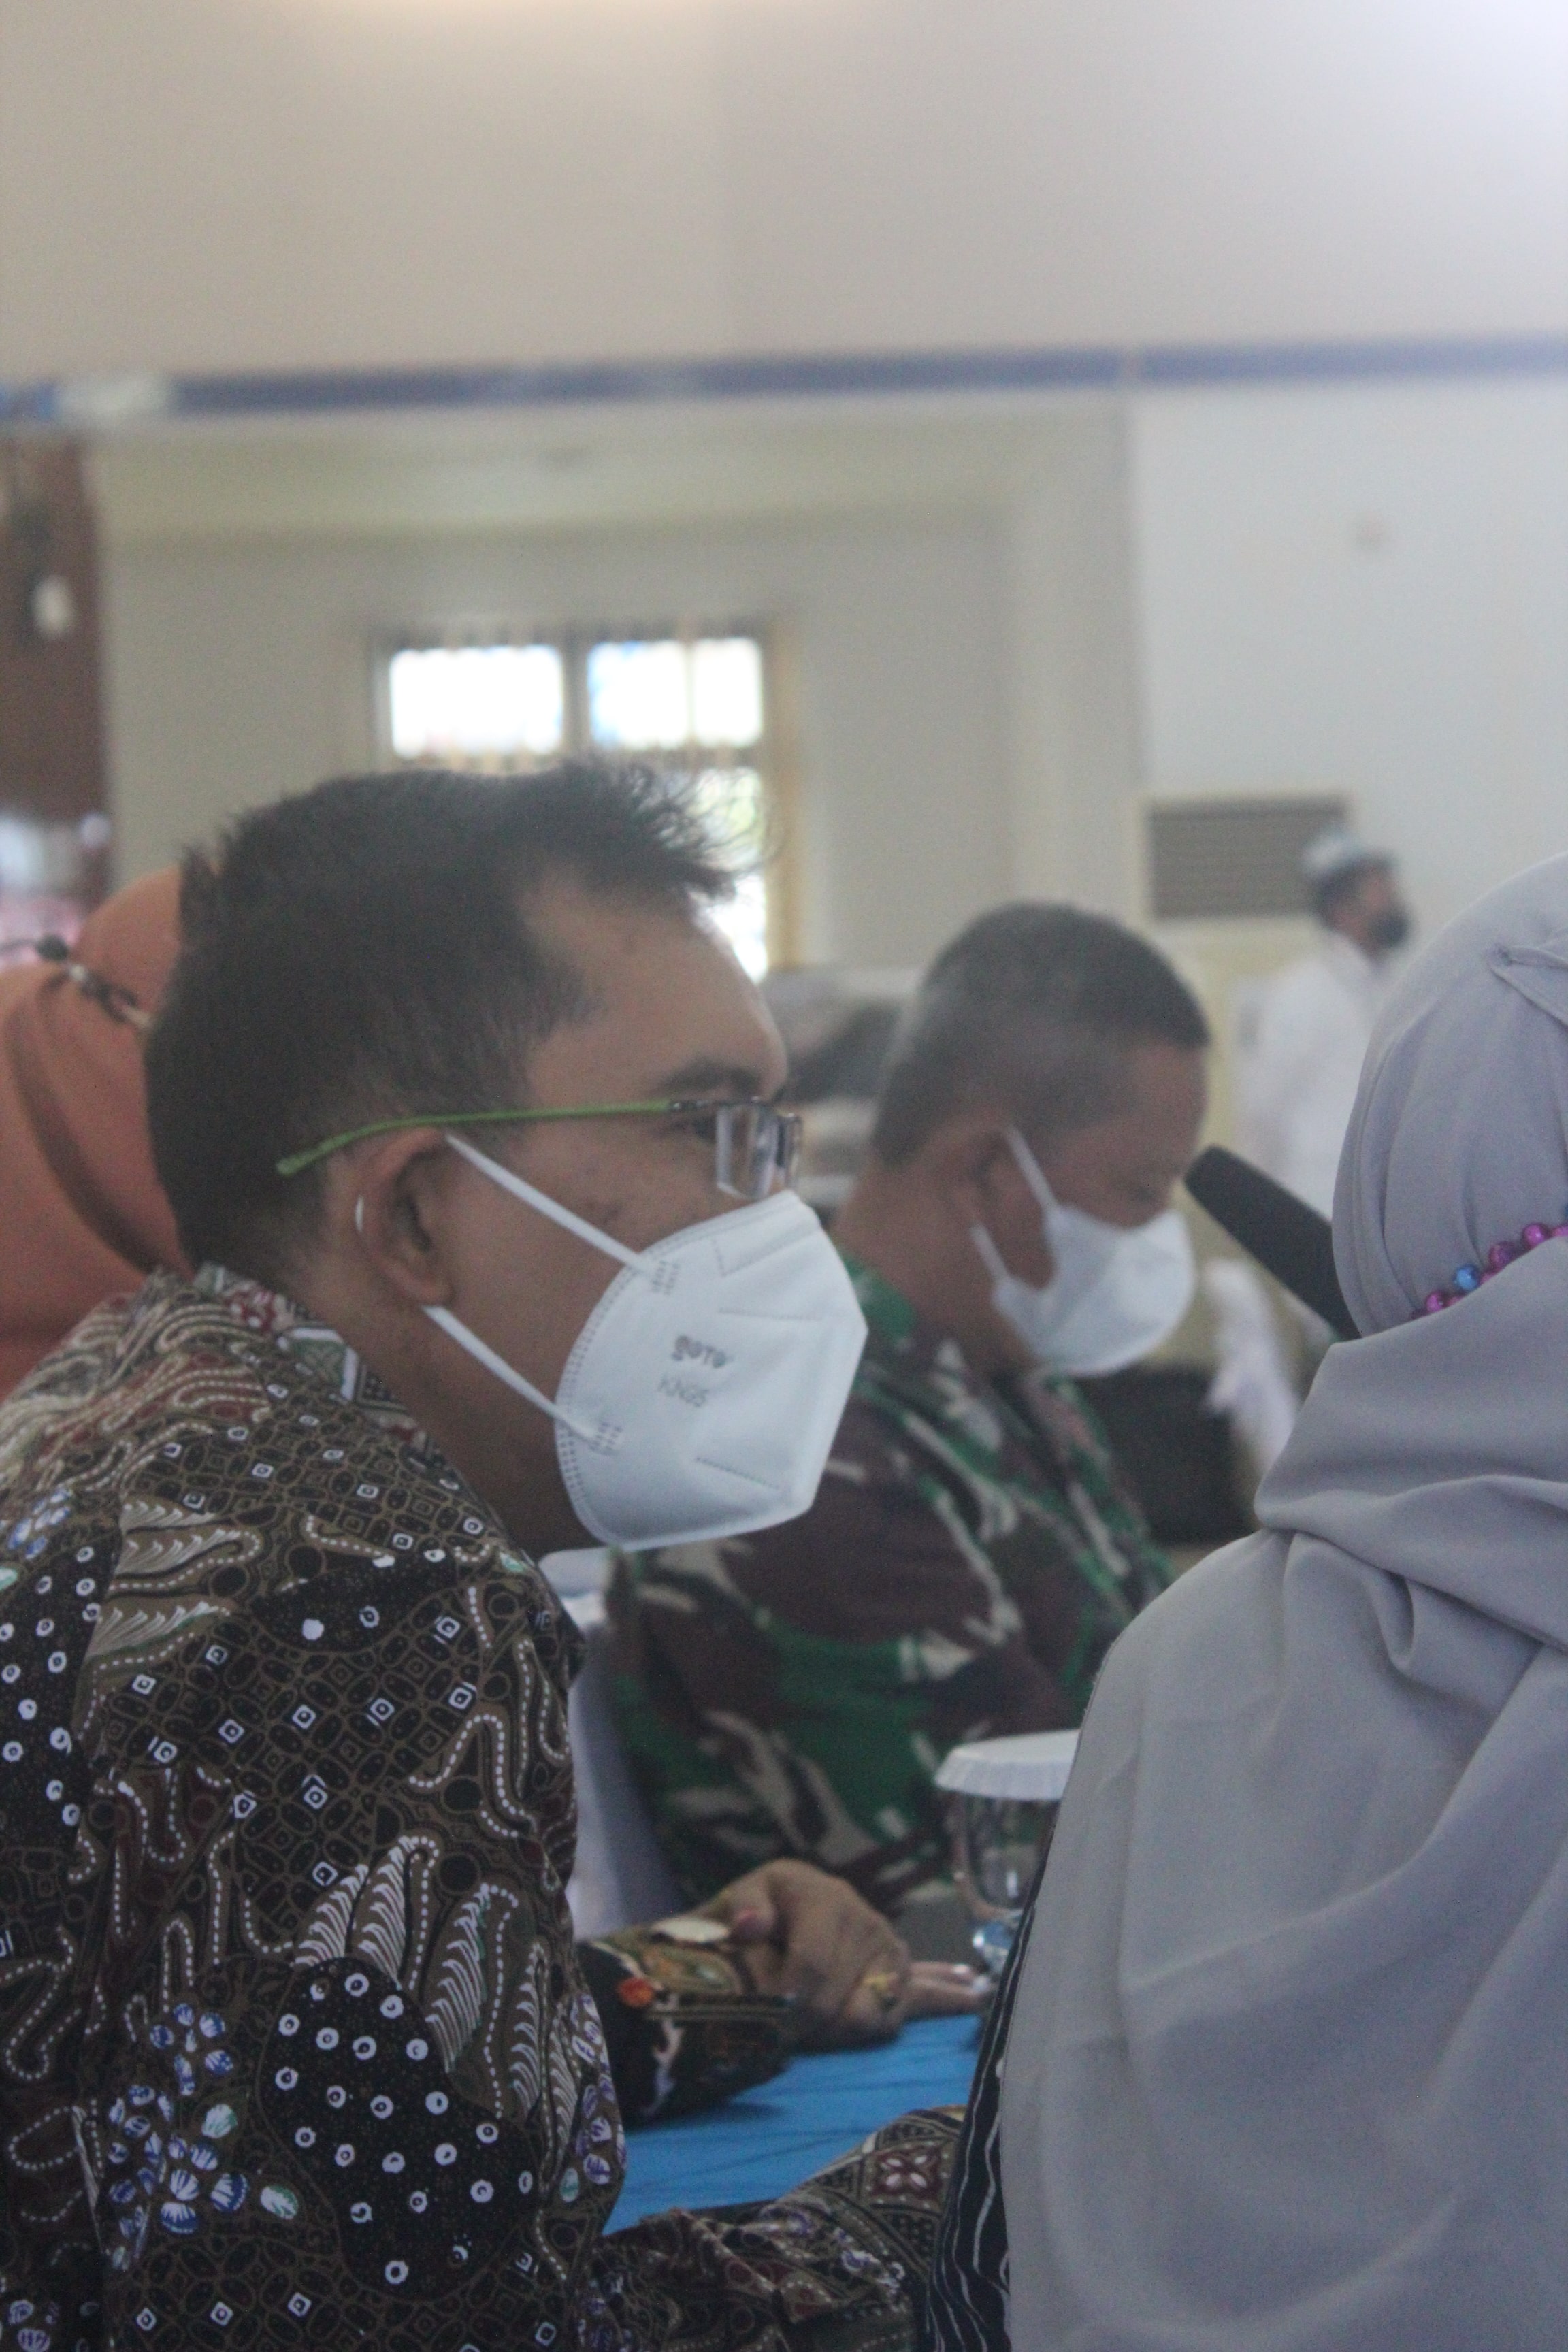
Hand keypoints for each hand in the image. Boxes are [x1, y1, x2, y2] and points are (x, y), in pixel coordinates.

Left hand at [700, 1860, 983, 2046]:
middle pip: (840, 1996)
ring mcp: (886, 1941)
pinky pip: (919, 1993)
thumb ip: (741, 1910)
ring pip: (874, 2009)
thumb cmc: (751, 1912)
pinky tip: (975, 1995)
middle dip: (807, 2023)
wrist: (775, 1908)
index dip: (789, 2001)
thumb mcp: (734, 1901)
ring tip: (820, 2034)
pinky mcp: (899, 1965)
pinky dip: (945, 1998)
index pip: (812, 1963)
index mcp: (821, 1894)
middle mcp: (861, 1914)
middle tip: (779, 2033)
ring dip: (842, 2029)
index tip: (768, 2022)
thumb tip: (750, 1925)